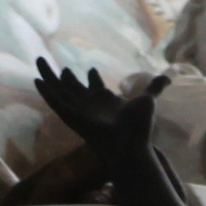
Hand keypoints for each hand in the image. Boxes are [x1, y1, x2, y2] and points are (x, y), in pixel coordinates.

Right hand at [33, 58, 164, 156]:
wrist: (129, 144)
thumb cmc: (139, 126)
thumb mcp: (147, 100)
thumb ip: (154, 87)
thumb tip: (169, 77)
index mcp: (106, 100)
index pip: (96, 86)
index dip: (93, 77)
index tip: (92, 69)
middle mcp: (90, 104)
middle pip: (73, 86)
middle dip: (64, 76)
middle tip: (56, 65)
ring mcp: (79, 109)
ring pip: (59, 89)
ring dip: (48, 76)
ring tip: (38, 61)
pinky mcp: (70, 115)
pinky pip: (55, 101)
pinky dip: (46, 91)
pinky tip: (37, 80)